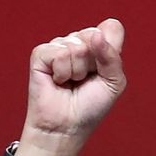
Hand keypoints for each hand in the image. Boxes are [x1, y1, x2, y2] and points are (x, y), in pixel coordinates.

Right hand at [14, 18, 125, 155]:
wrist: (67, 126)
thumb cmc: (90, 107)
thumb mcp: (114, 82)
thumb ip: (113, 56)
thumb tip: (96, 34)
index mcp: (98, 46)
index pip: (111, 28)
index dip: (110, 48)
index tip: (103, 70)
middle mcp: (79, 42)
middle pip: (93, 34)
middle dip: (93, 63)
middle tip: (85, 80)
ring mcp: (59, 46)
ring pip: (77, 46)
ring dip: (77, 71)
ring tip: (70, 83)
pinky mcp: (41, 54)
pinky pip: (59, 53)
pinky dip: (62, 72)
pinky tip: (57, 81)